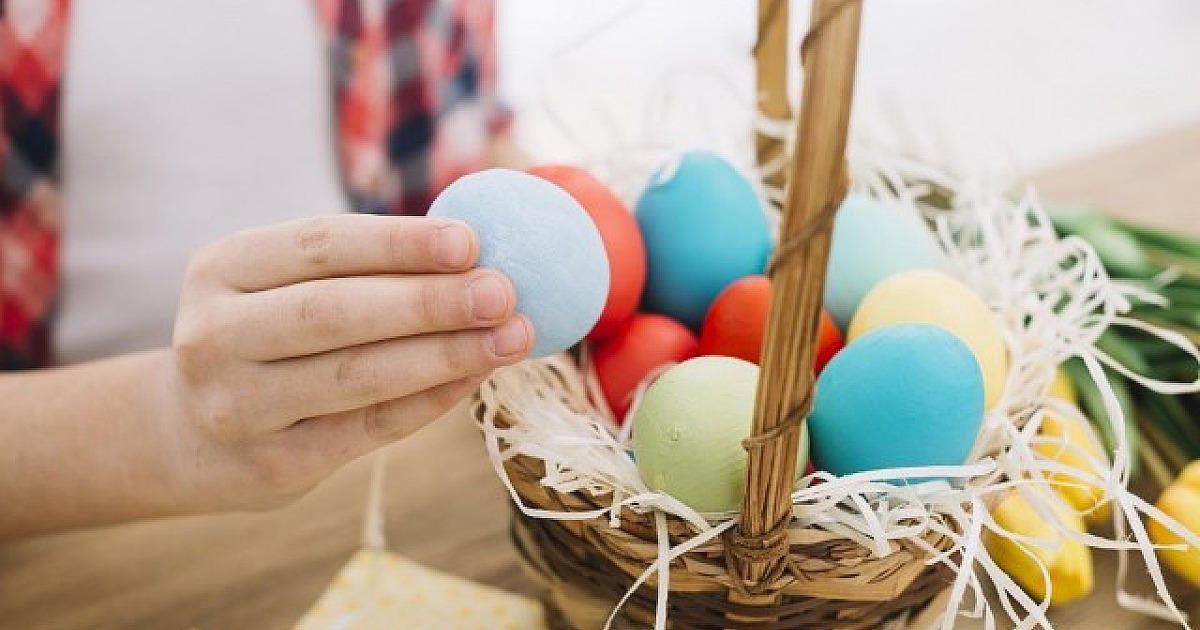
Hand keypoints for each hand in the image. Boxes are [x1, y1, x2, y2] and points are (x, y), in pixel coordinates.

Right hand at [161, 215, 530, 510]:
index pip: (320, 244)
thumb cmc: (265, 338)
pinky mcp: (274, 463)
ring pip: (355, 375)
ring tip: (512, 336)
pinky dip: (429, 400)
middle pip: (335, 312)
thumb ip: (357, 269)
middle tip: (502, 293)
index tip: (469, 242)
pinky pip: (367, 427)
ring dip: (444, 354)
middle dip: (428, 302)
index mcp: (223, 268)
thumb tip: (474, 253)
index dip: (398, 243)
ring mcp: (239, 405)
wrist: (187, 434)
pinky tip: (475, 376)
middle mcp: (217, 334)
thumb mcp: (279, 286)